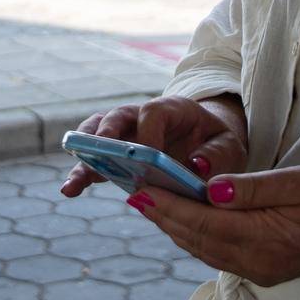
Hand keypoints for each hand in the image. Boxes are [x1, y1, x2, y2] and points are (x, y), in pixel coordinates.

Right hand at [59, 95, 246, 197]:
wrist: (209, 139)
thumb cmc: (218, 142)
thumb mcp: (230, 146)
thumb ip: (218, 155)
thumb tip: (196, 166)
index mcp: (173, 109)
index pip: (153, 112)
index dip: (147, 133)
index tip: (146, 158)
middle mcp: (143, 114)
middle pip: (116, 117)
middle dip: (104, 138)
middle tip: (97, 156)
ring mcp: (126, 131)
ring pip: (97, 134)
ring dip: (85, 156)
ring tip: (73, 184)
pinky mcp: (117, 149)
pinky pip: (95, 154)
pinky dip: (83, 169)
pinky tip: (70, 190)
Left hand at [129, 166, 299, 287]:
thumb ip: (254, 187)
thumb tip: (212, 189)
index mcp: (264, 239)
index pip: (203, 222)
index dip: (169, 206)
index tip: (140, 189)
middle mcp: (255, 262)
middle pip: (196, 239)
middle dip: (162, 215)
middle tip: (132, 191)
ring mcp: (257, 270)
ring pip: (202, 249)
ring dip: (174, 226)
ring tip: (148, 202)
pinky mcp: (260, 269)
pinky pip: (216, 253)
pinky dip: (193, 235)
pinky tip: (181, 219)